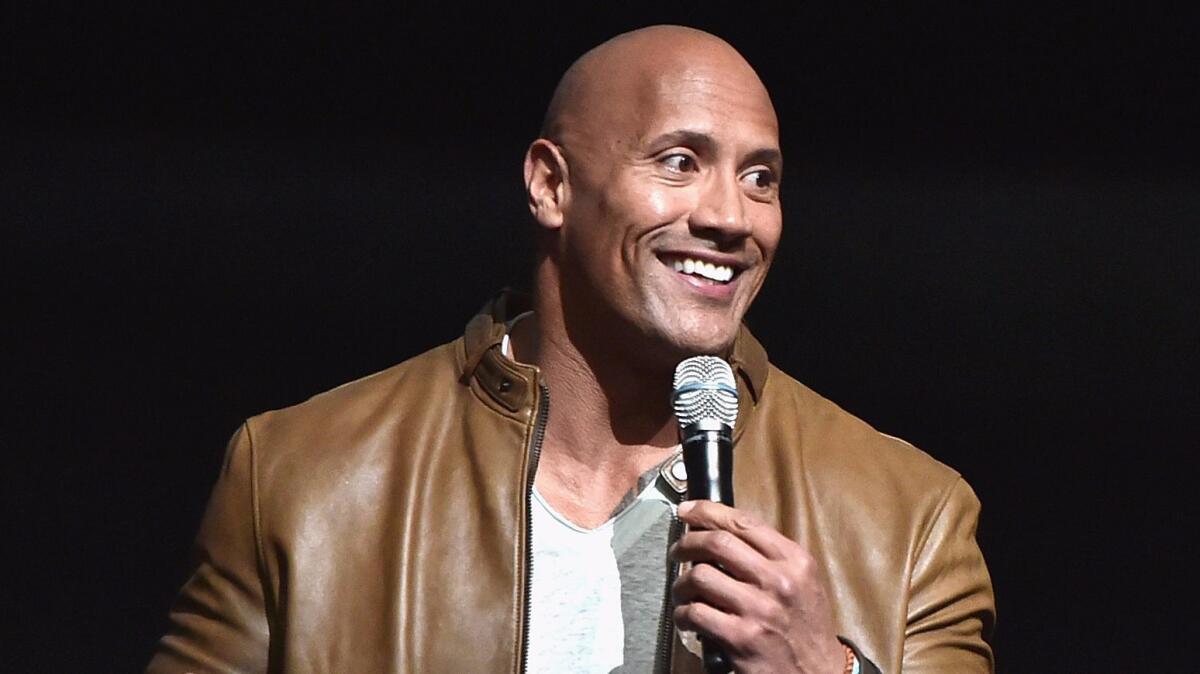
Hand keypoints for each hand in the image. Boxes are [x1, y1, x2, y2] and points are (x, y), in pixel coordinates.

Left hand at [670, 500, 845, 673]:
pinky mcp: (741, 638)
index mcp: (794, 561)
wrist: (818, 672)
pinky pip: (696, 612)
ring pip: (700, 576)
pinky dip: (683, 613)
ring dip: (681, 582)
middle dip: (687, 542)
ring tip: (682, 590)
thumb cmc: (805, 625)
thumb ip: (770, 555)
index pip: (744, 523)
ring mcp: (759, 610)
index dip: (708, 512)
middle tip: (677, 550)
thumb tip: (722, 530)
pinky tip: (687, 617)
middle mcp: (778, 581)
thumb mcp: (802, 580)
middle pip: (717, 543)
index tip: (688, 510)